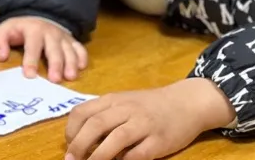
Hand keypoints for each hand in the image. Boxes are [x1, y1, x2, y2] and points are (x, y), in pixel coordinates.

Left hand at [0, 17, 86, 81]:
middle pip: (54, 50)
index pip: (32, 46)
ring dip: (71, 63)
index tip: (29, 75)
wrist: (37, 17)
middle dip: (55, 64)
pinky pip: (80, 48)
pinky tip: (82, 68)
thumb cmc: (19, 30)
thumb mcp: (4, 31)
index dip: (31, 61)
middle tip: (55, 80)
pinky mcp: (72, 42)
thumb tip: (2, 57)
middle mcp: (51, 33)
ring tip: (70, 77)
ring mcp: (63, 37)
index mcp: (33, 30)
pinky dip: (82, 57)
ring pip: (69, 50)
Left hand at [64, 78, 236, 159]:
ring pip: (115, 139)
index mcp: (113, 100)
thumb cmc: (149, 105)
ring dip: (98, 156)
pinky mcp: (159, 140)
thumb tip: (80, 137)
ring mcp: (144, 124)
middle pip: (95, 125)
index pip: (82, 112)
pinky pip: (138, 153)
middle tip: (71, 159)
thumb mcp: (123, 102)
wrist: (186, 102)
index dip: (70, 130)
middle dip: (79, 145)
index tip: (68, 144)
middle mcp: (126, 109)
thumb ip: (104, 115)